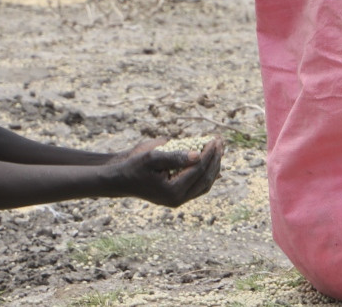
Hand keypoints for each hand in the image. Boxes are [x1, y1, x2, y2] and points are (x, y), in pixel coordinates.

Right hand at [108, 138, 222, 207]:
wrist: (121, 180)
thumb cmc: (134, 165)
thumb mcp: (152, 157)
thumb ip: (175, 156)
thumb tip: (198, 155)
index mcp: (172, 191)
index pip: (198, 170)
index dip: (209, 153)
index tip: (214, 139)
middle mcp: (177, 199)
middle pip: (205, 179)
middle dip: (215, 159)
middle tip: (220, 142)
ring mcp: (178, 201)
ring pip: (204, 185)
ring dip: (213, 167)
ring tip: (219, 150)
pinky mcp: (177, 198)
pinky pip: (197, 187)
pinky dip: (206, 174)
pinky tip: (211, 162)